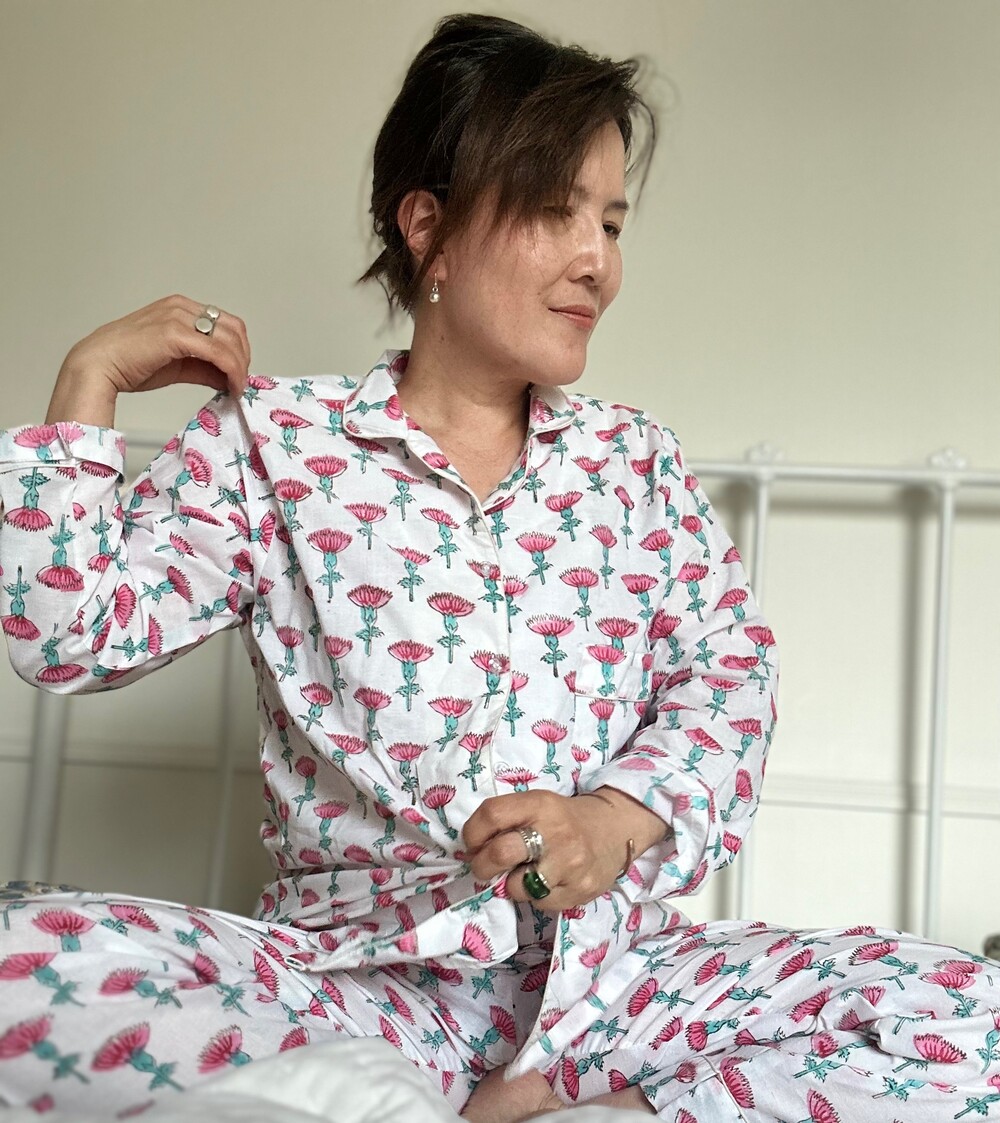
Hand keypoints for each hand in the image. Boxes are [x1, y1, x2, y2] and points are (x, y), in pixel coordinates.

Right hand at [61, 293, 250, 399]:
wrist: (97, 366)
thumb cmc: (128, 363)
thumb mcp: (177, 364)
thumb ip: (203, 367)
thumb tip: (227, 378)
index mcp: (180, 308)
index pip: (226, 324)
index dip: (238, 350)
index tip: (238, 373)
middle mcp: (182, 308)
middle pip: (233, 329)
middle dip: (243, 358)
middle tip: (240, 382)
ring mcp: (179, 318)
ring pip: (230, 340)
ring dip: (240, 367)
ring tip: (236, 387)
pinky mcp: (175, 334)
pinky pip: (218, 352)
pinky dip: (231, 371)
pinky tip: (230, 386)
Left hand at [460, 790, 624, 912]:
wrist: (615, 830)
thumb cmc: (565, 819)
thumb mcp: (538, 805)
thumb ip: (508, 820)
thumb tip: (470, 851)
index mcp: (540, 804)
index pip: (491, 814)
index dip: (472, 833)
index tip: (473, 844)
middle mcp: (554, 832)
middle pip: (499, 853)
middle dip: (482, 865)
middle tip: (484, 868)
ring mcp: (569, 864)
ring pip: (516, 886)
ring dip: (513, 884)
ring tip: (527, 873)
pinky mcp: (579, 890)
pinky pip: (540, 902)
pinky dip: (537, 895)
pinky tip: (551, 881)